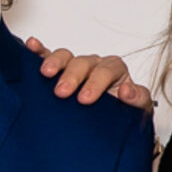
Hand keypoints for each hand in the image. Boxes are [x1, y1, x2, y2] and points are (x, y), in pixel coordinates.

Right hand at [23, 35, 151, 109]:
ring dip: (55, 63)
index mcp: (114, 71)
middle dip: (72, 76)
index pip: (107, 70)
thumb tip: (126, 91)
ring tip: (46, 73)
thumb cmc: (122, 113)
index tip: (85, 99)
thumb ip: (138, 99)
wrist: (107, 126)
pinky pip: (48, 56)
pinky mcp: (58, 72)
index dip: (96, 82)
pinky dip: (39, 50)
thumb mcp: (138, 109)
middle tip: (62, 92)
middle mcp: (94, 65)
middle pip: (83, 63)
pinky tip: (32, 45)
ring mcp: (74, 67)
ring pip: (65, 57)